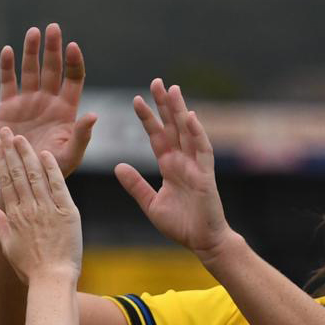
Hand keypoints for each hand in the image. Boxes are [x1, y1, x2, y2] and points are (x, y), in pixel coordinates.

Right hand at [0, 23, 96, 177]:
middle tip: (53, 28)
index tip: (72, 47)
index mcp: (66, 109)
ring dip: (32, 51)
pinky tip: (8, 51)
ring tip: (34, 32)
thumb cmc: (51, 171)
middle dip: (53, 48)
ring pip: (30, 70)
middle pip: (52, 68)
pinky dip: (7, 66)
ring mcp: (27, 101)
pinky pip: (7, 82)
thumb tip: (94, 115)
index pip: (73, 79)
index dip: (73, 62)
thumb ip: (82, 136)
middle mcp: (48, 100)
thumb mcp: (70, 155)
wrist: (21, 178)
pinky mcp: (8, 106)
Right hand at [0, 129, 81, 284]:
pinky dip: (51, 169)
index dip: (1, 161)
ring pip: (35, 175)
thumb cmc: (31, 270)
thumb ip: (1, 225)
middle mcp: (29, 209)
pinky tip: (45, 154)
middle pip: (18, 174)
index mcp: (15, 217)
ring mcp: (48, 210)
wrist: (52, 280)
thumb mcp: (10, 248)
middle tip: (7, 132)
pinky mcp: (67, 213)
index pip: (6, 182)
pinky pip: (58, 186)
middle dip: (11, 151)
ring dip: (28, 154)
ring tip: (22, 138)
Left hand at [114, 80, 234, 262]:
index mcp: (169, 166)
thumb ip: (136, 185)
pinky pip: (202, 150)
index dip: (147, 118)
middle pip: (172, 127)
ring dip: (180, 111)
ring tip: (173, 89)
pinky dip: (196, 133)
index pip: (157, 137)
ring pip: (187, 132)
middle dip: (164, 105)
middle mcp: (183, 161)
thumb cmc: (181, 225)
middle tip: (156, 82)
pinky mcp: (206, 175)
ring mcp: (195, 166)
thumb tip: (118, 166)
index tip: (136, 100)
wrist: (202, 242)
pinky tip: (190, 117)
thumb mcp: (151, 204)